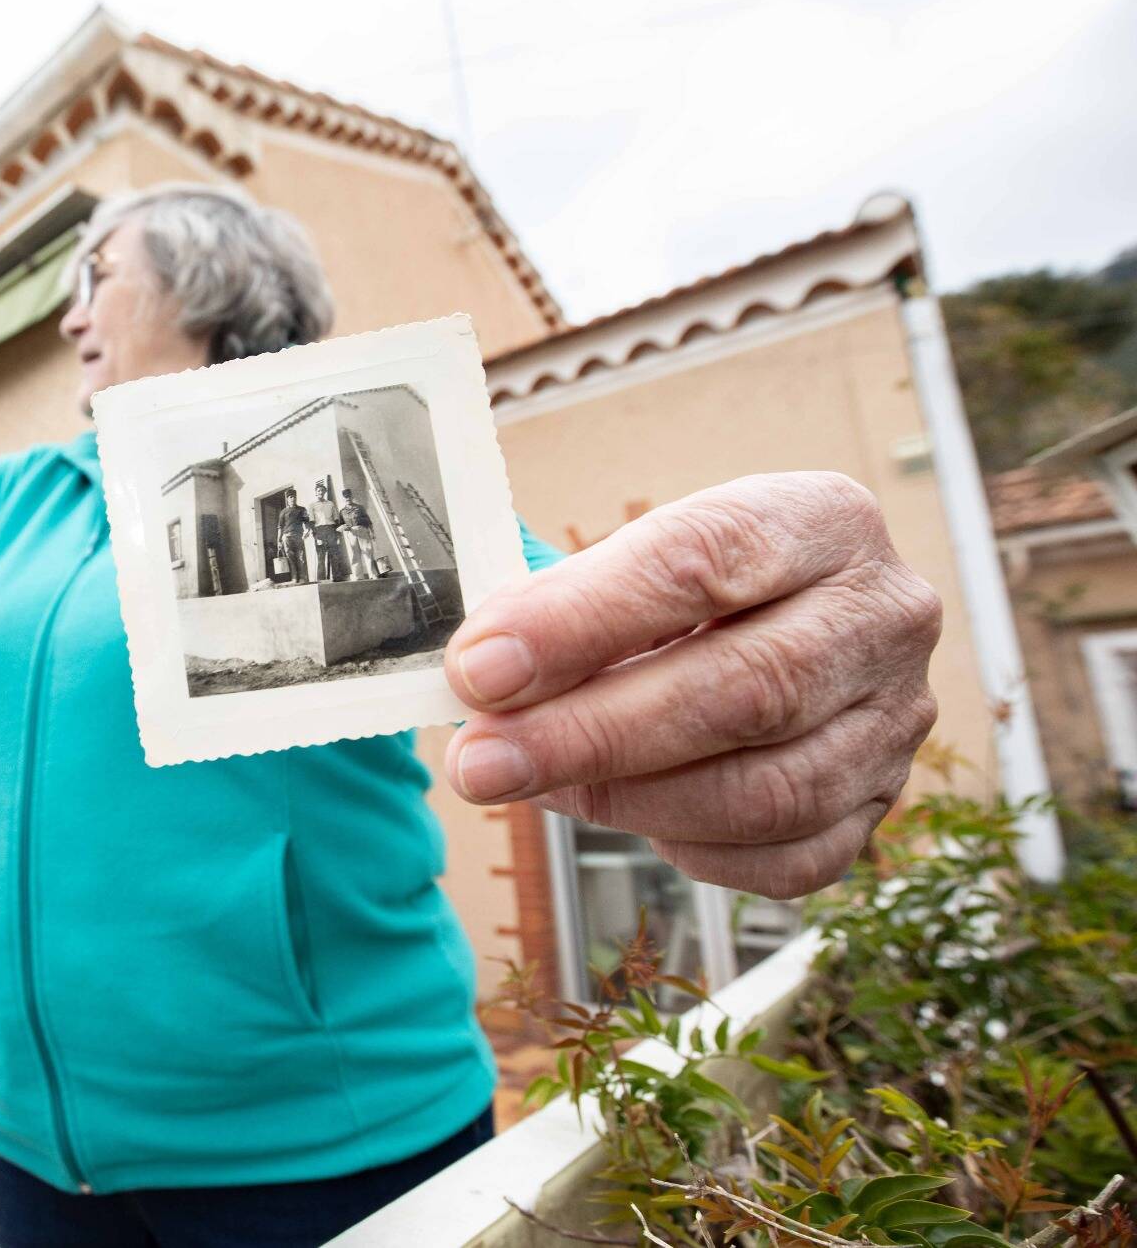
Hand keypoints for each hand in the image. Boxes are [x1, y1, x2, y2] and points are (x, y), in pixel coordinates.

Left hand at [445, 473, 942, 899]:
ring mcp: (895, 719)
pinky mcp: (882, 805)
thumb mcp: (631, 556)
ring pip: (767, 790)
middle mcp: (882, 616)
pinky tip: (621, 813)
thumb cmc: (680, 587)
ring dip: (624, 799)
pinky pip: (788, 856)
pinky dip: (691, 846)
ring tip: (527, 783)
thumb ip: (562, 602)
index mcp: (822, 519)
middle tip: (482, 761)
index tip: (480, 668)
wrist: (774, 625)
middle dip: (589, 733)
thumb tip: (483, 674)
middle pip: (744, 690)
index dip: (579, 621)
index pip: (700, 562)